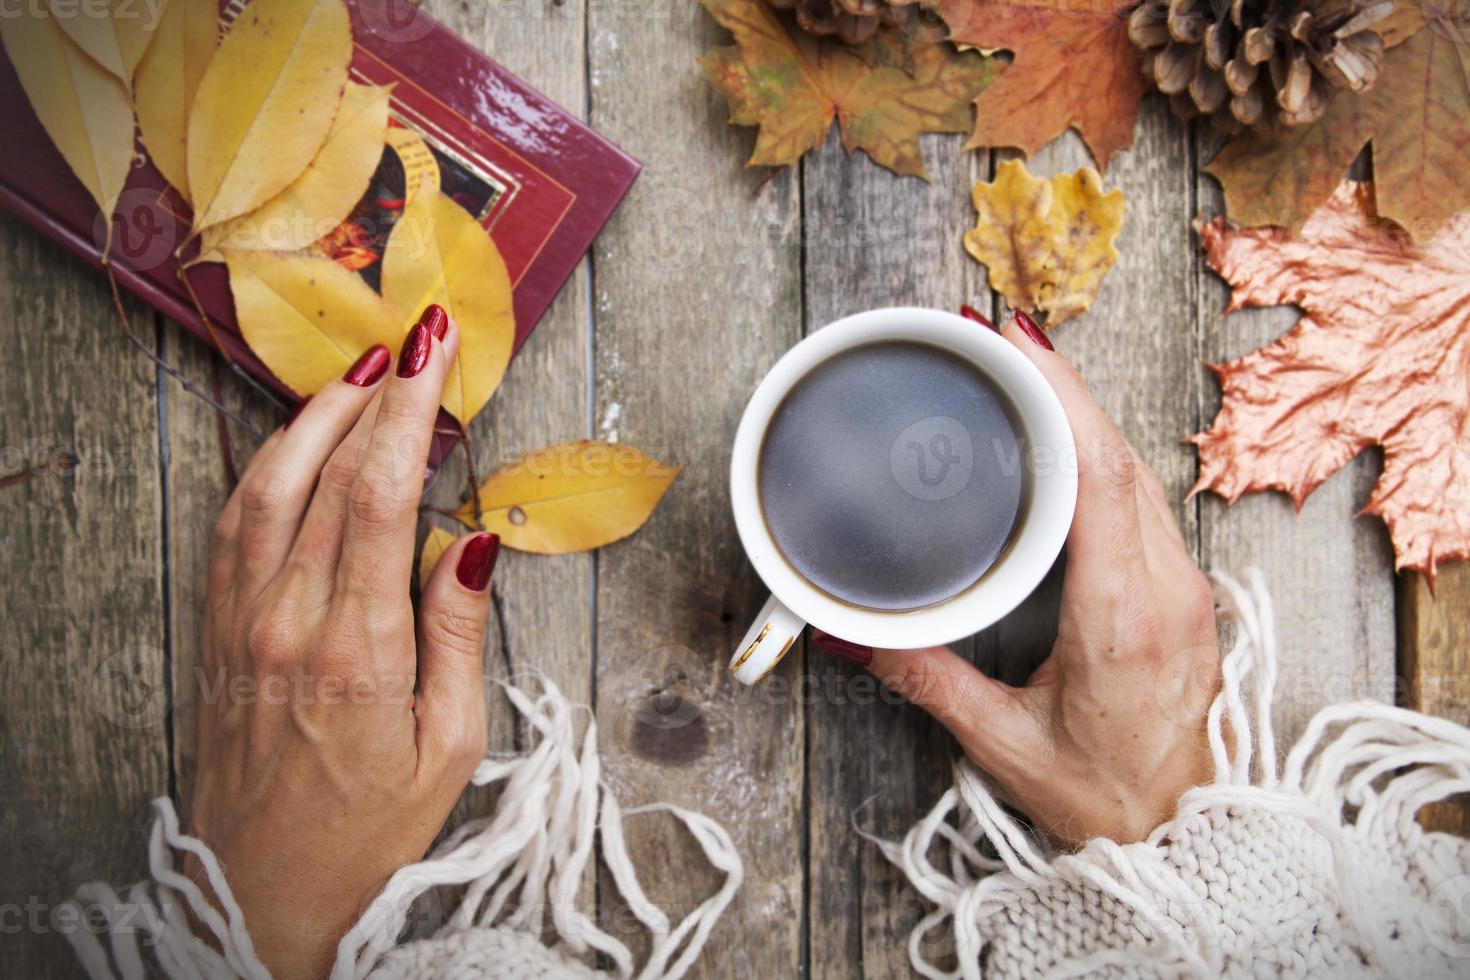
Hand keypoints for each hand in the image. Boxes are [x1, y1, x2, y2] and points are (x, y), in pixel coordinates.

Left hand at [186, 308, 497, 978]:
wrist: (263, 889)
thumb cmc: (368, 829)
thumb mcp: (448, 745)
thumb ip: (458, 635)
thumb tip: (475, 543)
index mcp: (357, 649)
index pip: (382, 495)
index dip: (409, 413)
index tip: (434, 355)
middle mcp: (289, 620)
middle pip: (329, 474)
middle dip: (377, 395)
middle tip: (414, 338)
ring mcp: (244, 620)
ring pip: (269, 486)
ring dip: (314, 418)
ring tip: (360, 373)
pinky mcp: (221, 629)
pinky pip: (235, 524)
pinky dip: (267, 466)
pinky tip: (297, 442)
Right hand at [817, 316, 1218, 846]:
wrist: (1185, 832)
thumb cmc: (1107, 797)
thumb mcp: (1004, 742)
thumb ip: (926, 679)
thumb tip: (851, 633)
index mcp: (1121, 619)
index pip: (1098, 481)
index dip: (1061, 401)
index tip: (1018, 347)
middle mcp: (1165, 589)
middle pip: (1118, 456)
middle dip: (1061, 384)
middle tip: (999, 334)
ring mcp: (1183, 585)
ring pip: (1136, 470)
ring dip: (1083, 411)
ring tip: (1024, 365)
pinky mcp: (1180, 588)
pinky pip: (1142, 497)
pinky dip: (1101, 450)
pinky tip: (1066, 432)